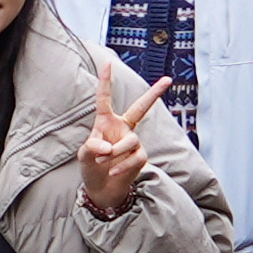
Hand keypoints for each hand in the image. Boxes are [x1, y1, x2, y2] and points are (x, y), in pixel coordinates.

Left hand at [79, 76, 149, 219]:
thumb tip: (108, 147)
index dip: (105, 81)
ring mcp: (133, 142)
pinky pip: (134, 158)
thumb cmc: (91, 167)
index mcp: (106, 122)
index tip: (107, 62)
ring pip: (130, 141)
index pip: (105, 98)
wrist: (102, 189)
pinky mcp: (140, 157)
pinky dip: (122, 166)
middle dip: (154, 94)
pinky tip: (114, 172)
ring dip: (116, 153)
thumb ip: (92, 147)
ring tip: (104, 161)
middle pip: (141, 108)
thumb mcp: (84, 156)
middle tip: (168, 80)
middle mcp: (122, 128)